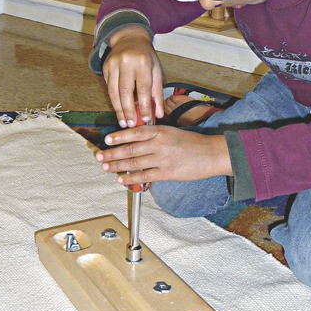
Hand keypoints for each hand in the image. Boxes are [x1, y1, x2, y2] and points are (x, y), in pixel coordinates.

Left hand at [95, 125, 231, 187]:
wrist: (211, 154)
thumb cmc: (192, 142)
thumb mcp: (172, 132)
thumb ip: (155, 134)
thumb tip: (136, 140)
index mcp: (160, 131)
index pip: (134, 132)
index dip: (119, 136)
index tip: (107, 140)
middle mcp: (159, 144)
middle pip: (129, 149)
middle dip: (112, 153)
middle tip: (99, 156)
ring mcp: (162, 159)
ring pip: (133, 163)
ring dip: (117, 166)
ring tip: (106, 168)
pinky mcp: (166, 173)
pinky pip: (144, 176)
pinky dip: (131, 178)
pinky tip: (121, 179)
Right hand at [103, 26, 164, 126]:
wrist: (130, 38)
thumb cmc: (146, 57)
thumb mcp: (156, 71)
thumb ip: (157, 93)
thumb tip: (159, 114)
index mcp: (143, 62)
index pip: (143, 88)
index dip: (144, 106)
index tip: (146, 120)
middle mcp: (127, 62)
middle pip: (125, 91)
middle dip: (128, 111)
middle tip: (131, 125)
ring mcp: (114, 64)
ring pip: (114, 91)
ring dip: (118, 109)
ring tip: (123, 122)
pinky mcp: (105, 67)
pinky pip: (109, 88)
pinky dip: (114, 101)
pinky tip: (119, 111)